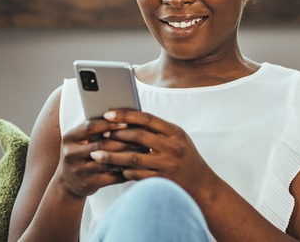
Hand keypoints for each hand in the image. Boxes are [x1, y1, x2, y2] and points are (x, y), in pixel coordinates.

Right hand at [55, 118, 139, 197]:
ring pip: (108, 162)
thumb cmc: (81, 154)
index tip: (126, 122)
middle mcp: (71, 154)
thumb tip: (123, 116)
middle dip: (123, 140)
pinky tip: (137, 166)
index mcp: (69, 138)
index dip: (109, 124)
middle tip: (141, 137)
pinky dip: (125, 171)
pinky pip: (111, 177)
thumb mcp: (80, 140)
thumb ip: (95, 129)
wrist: (67, 183)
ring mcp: (78, 170)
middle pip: (101, 145)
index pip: (90, 127)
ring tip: (142, 151)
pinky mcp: (88, 184)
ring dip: (127, 156)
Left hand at [88, 110, 217, 200]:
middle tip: (100, 134)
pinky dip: (124, 171)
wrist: (203, 186)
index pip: (147, 118)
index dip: (126, 115)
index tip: (109, 114)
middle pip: (138, 136)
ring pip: (133, 158)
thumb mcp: (178, 139)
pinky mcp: (162, 181)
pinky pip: (137, 175)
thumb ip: (158, 130)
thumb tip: (130, 118)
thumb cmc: (186, 158)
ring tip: (96, 154)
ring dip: (113, 156)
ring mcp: (167, 165)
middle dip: (116, 134)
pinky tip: (114, 169)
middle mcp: (172, 147)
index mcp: (175, 132)